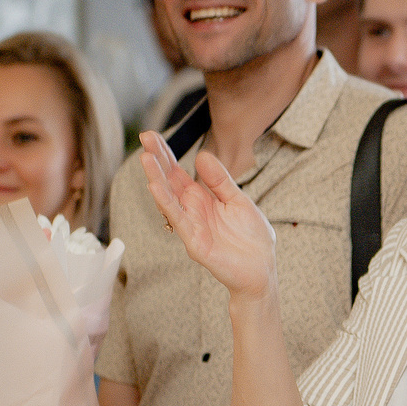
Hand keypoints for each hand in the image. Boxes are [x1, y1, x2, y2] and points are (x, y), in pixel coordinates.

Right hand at [138, 133, 276, 302]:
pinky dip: (166, 203)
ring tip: (145, 158)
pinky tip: (156, 187)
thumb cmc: (251, 238)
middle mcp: (192, 210)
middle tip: (144, 136)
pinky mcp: (194, 242)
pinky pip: (177, 219)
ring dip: (156, 178)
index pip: (178, 173)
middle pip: (169, 181)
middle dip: (157, 160)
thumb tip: (202, 155)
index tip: (152, 136)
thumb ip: (220, 180)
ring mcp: (190, 226)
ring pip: (168, 199)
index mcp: (202, 199)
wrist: (261, 269)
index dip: (166, 155)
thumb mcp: (239, 201)